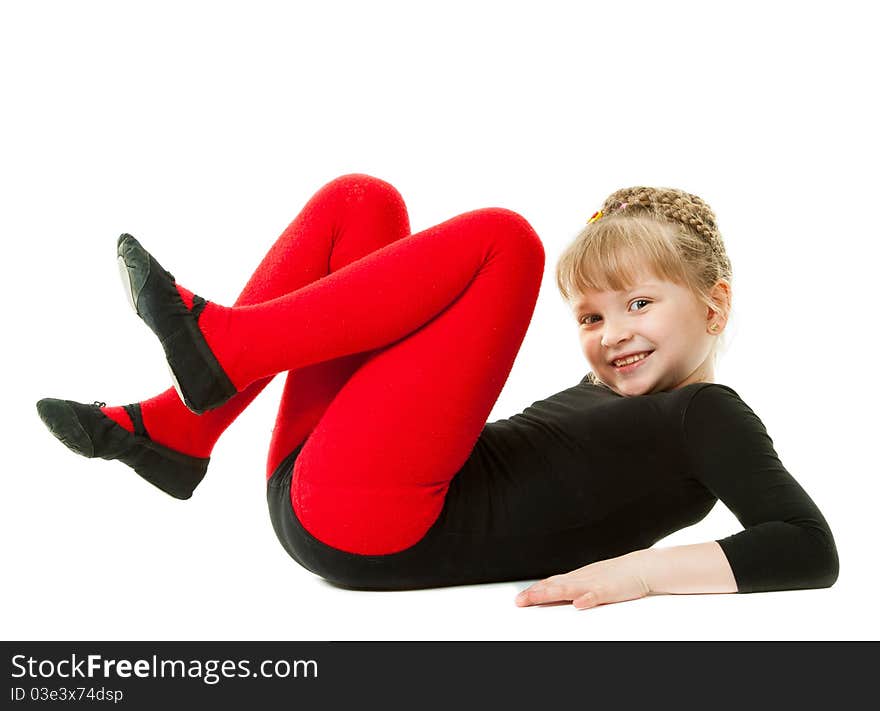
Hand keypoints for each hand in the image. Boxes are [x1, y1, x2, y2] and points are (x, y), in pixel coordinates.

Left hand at [515, 551, 651, 609]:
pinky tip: (578, 603)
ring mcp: (594, 583)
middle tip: (519, 601)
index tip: (520, 598)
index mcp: (577, 577)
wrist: (642, 567)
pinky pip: (596, 594)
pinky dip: (587, 599)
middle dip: (535, 594)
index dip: (535, 591)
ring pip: (569, 588)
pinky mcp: (609, 590)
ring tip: (536, 598)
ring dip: (552, 593)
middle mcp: (582, 579)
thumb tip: (558, 590)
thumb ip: (576, 586)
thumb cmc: (618, 575)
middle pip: (554, 586)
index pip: (551, 583)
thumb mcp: (592, 580)